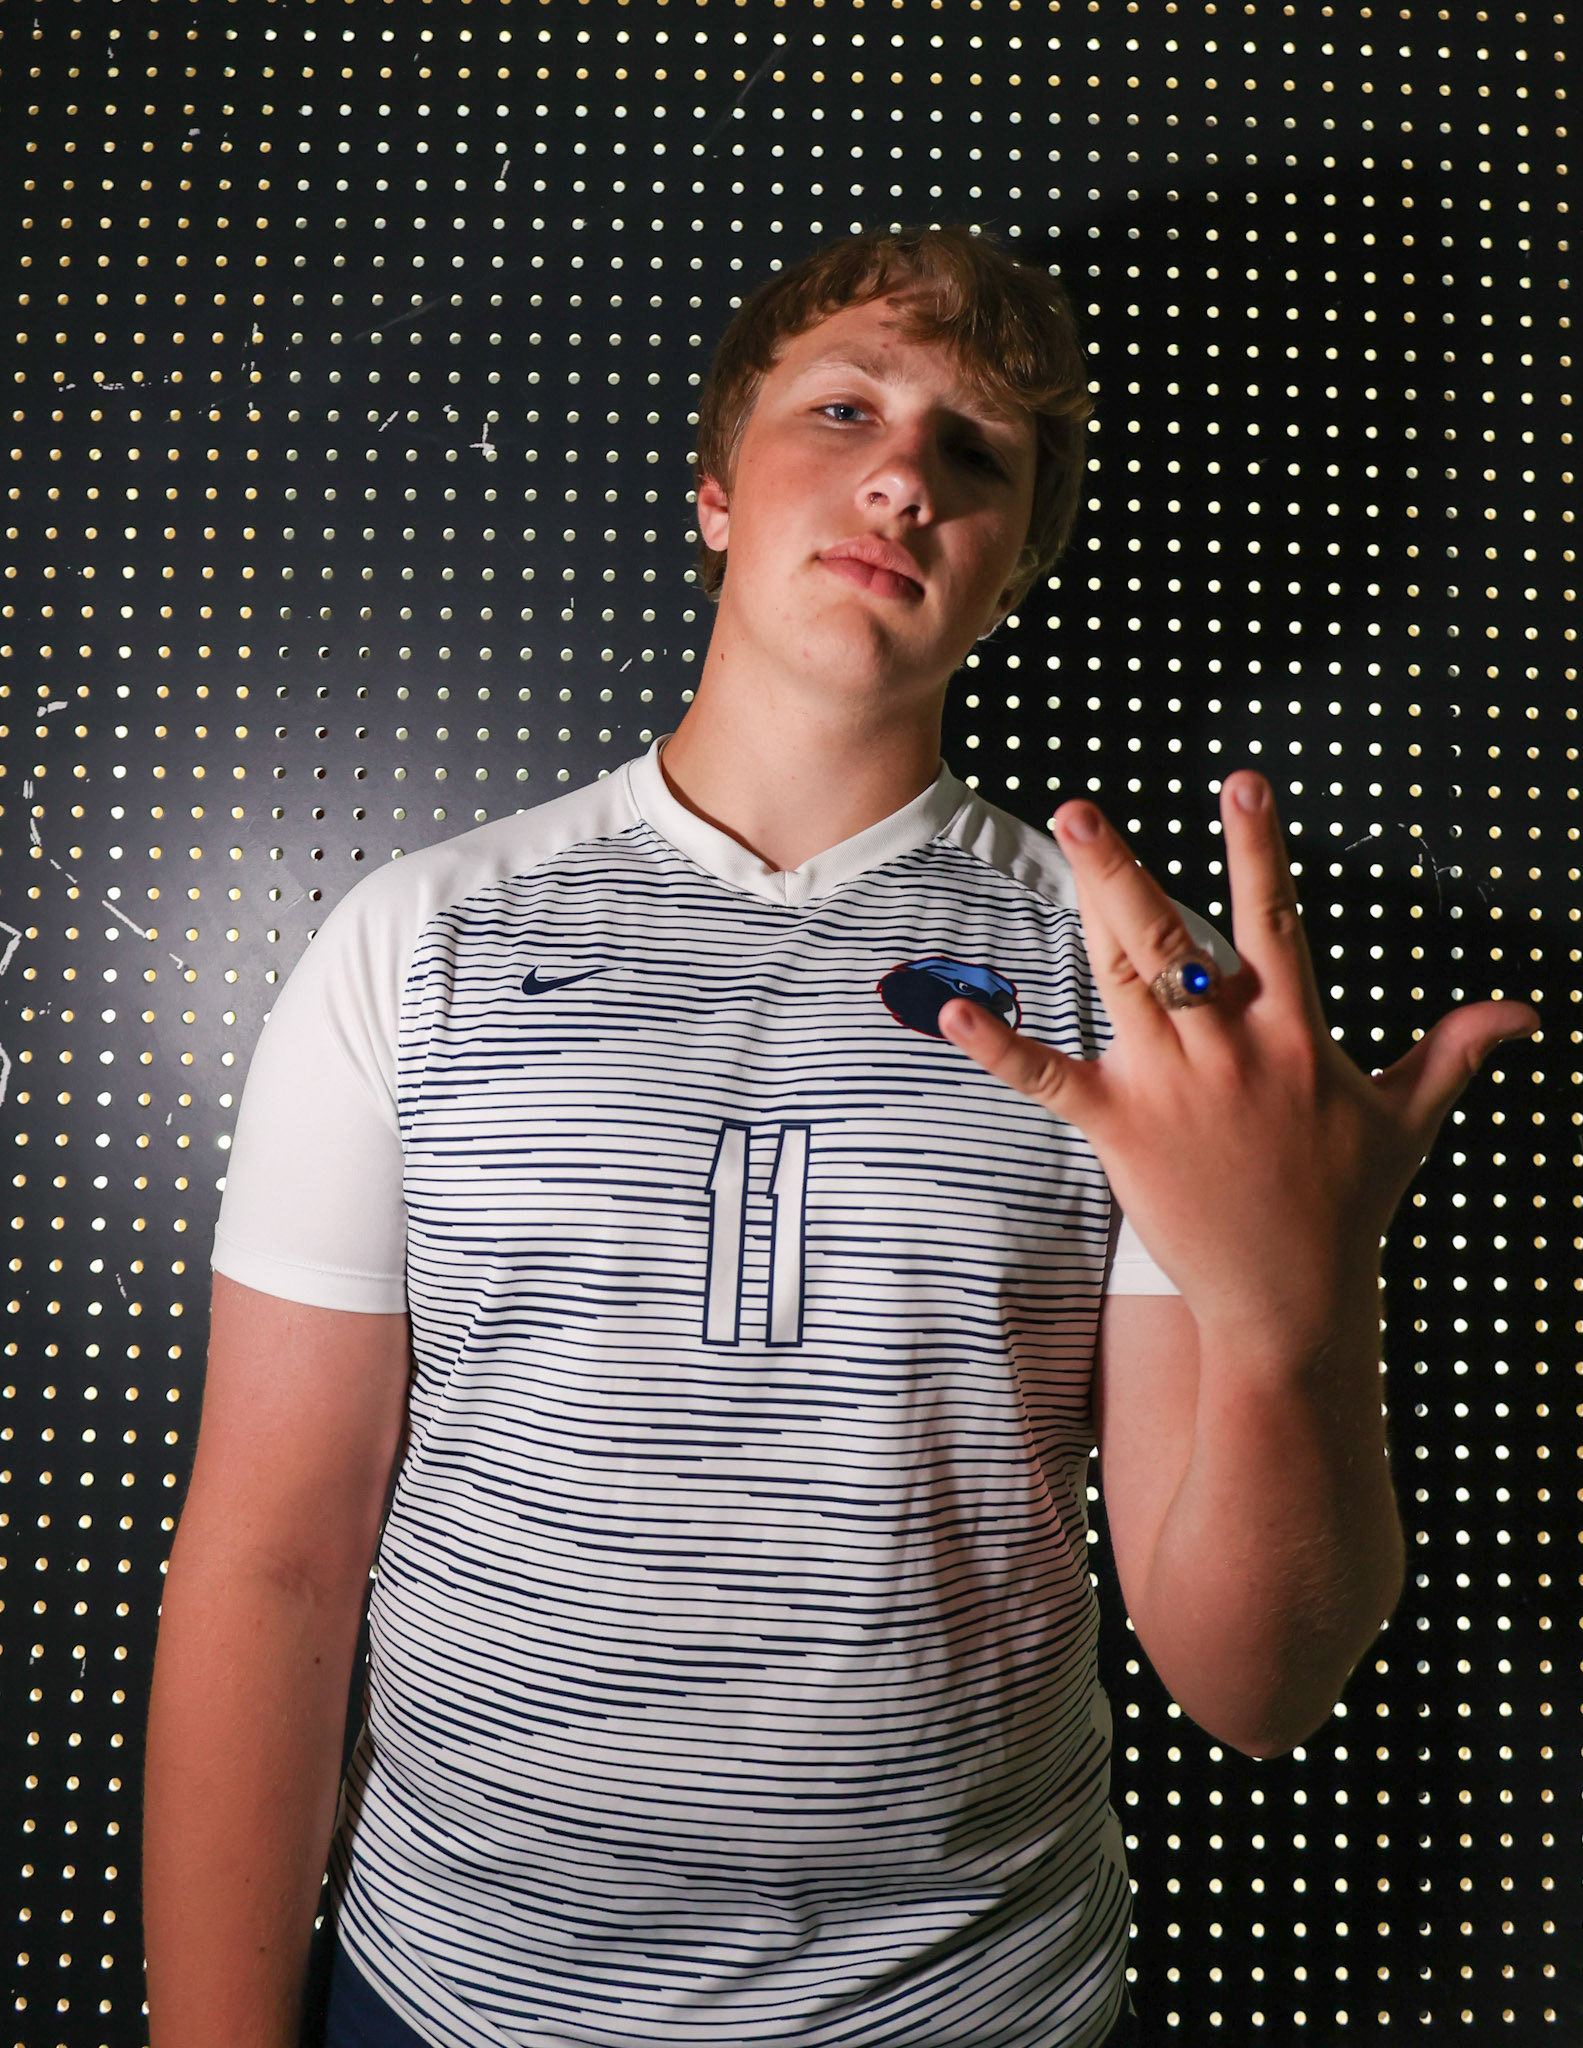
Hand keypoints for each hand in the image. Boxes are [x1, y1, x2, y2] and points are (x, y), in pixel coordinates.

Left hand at [938, 771, 1538, 1347]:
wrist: (1295, 1303)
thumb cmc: (1350, 1205)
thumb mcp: (1409, 1121)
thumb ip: (1455, 1052)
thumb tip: (1528, 1014)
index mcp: (1296, 1034)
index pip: (1277, 921)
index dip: (1257, 850)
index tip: (1240, 782)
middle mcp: (1232, 1048)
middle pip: (1172, 940)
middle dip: (1126, 871)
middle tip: (1080, 807)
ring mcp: (1172, 1089)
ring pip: (1120, 982)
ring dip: (1084, 913)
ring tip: (1056, 845)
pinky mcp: (1122, 1132)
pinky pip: (1050, 1080)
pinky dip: (1000, 1047)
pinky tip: (949, 1009)